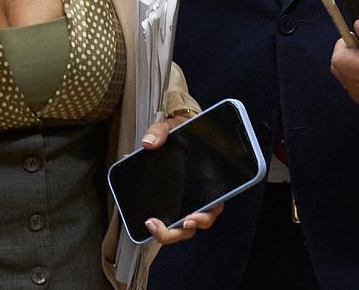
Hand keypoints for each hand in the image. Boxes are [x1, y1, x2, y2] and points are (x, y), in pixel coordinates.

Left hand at [138, 114, 223, 244]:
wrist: (175, 131)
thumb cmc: (182, 132)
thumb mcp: (172, 127)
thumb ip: (161, 132)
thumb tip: (148, 143)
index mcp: (210, 183)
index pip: (213, 207)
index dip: (202, 218)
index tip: (188, 219)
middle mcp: (201, 197)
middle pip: (195, 224)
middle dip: (177, 231)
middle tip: (160, 226)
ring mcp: (186, 202)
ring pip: (182, 228)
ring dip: (168, 232)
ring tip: (153, 225)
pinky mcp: (173, 202)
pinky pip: (169, 219)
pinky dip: (159, 223)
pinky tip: (146, 219)